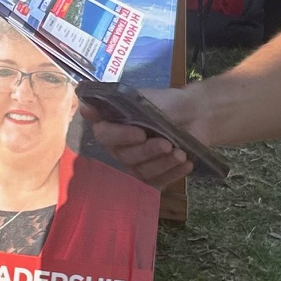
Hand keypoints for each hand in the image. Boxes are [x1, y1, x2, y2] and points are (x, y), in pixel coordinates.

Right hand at [81, 86, 198, 188]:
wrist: (195, 114)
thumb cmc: (166, 105)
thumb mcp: (143, 98)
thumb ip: (117, 103)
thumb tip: (85, 108)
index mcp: (112, 126)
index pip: (104, 135)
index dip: (121, 136)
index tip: (140, 133)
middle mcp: (120, 148)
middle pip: (126, 157)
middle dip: (148, 151)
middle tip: (167, 144)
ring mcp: (137, 164)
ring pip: (143, 172)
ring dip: (162, 163)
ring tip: (180, 153)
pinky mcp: (154, 177)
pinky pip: (158, 182)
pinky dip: (173, 173)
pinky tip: (185, 163)